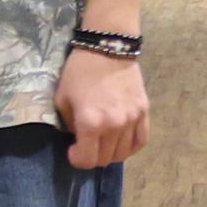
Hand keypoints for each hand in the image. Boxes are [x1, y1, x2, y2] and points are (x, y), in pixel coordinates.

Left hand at [56, 50, 148, 168]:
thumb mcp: (62, 98)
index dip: (77, 159)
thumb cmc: (80, 71)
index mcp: (90, 123)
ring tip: (103, 142)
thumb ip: (69, 124)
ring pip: (123, 153)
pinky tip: (121, 142)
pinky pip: (141, 141)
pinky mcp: (144, 112)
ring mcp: (132, 120)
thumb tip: (77, 138)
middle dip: (92, 157)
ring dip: (111, 153)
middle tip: (87, 145)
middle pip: (105, 159)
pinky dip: (130, 147)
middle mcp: (113, 126)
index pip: (87, 159)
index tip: (73, 150)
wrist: (108, 47)